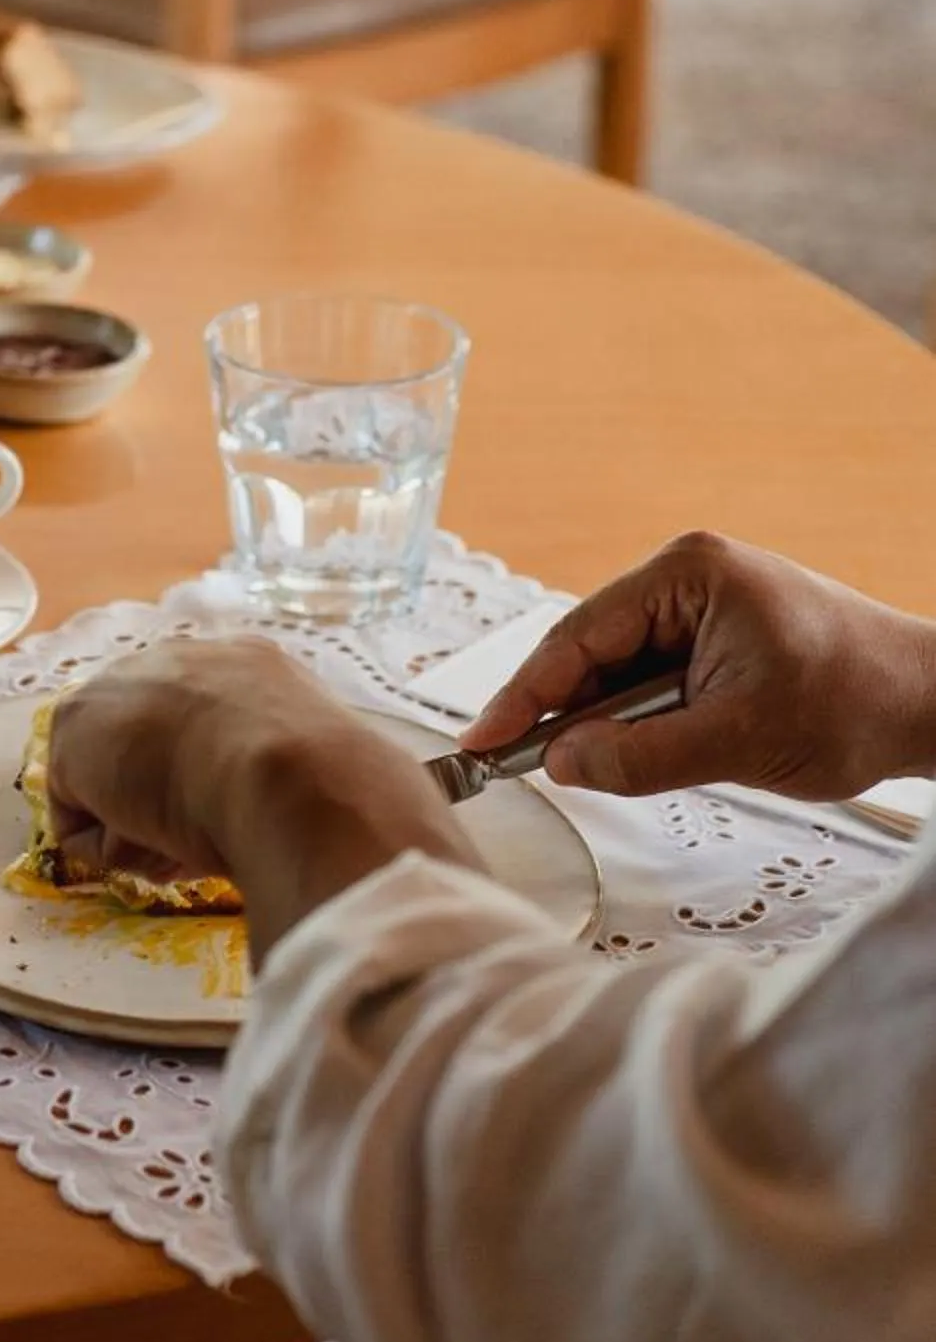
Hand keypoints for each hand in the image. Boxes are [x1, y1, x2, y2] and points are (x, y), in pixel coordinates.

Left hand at [45, 638, 478, 953]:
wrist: (300, 779)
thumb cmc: (342, 791)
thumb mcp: (336, 774)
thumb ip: (305, 779)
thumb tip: (331, 820)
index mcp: (254, 666)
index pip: (209, 726)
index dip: (211, 783)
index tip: (234, 820)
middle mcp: (183, 660)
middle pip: (150, 750)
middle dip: (164, 803)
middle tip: (206, 841)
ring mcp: (124, 687)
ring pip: (113, 784)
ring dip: (140, 830)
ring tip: (188, 845)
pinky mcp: (74, 727)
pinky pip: (76, 816)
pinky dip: (110, 847)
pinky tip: (156, 843)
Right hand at [463, 532, 935, 799]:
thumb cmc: (858, 704)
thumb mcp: (741, 740)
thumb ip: (642, 755)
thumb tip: (562, 766)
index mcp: (688, 573)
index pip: (577, 636)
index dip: (525, 695)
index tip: (483, 741)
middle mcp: (686, 577)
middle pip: (589, 651)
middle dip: (561, 711)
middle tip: (514, 765)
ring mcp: (700, 605)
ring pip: (617, 671)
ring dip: (603, 720)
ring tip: (587, 767)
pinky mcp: (714, 637)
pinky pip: (649, 679)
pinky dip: (635, 719)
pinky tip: (629, 751)